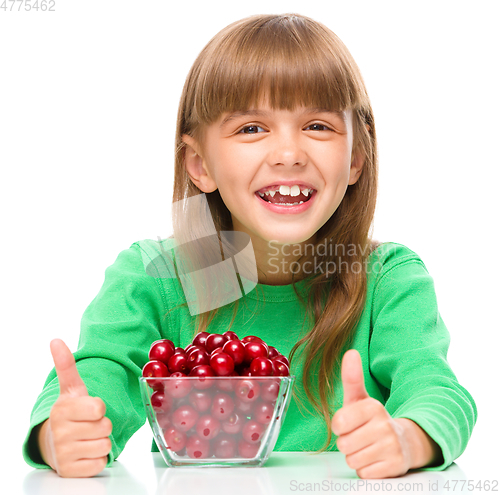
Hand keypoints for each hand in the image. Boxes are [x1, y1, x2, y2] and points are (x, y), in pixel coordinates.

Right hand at [37, 339, 112, 477]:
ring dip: (101, 441)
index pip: (99, 407)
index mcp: (62, 409)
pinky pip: (99, 463)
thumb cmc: (70, 412)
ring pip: (105, 445)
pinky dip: (97, 459)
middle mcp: (60, 431)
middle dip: (102, 425)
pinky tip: (86, 452)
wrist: (53, 442)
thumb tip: (55, 340)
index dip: (100, 408)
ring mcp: (64, 453)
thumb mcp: (70, 388)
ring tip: (88, 437)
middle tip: (89, 424)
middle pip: (105, 427)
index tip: (90, 408)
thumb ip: (66, 366)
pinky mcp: (70, 471)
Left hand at [331, 350, 435, 478]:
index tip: (349, 423)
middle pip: (344, 444)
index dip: (339, 426)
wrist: (404, 441)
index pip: (339, 422)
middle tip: (360, 437)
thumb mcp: (360, 398)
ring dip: (356, 457)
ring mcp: (392, 447)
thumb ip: (352, 377)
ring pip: (353, 460)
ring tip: (367, 447)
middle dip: (347, 443)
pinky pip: (364, 473)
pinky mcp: (396, 467)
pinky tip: (376, 459)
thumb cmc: (372, 419)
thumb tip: (350, 352)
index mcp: (373, 407)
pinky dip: (366, 469)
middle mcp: (384, 426)